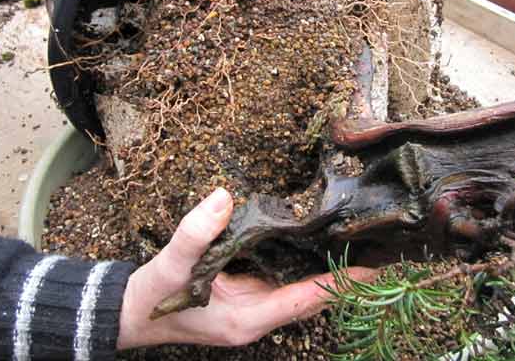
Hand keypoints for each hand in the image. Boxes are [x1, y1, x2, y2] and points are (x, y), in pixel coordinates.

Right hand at [116, 188, 376, 349]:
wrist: (133, 312)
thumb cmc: (154, 293)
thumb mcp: (171, 262)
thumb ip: (195, 232)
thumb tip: (224, 196)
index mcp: (247, 318)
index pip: (305, 300)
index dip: (340, 283)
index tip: (373, 266)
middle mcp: (260, 318)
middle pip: (314, 300)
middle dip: (347, 278)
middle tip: (381, 249)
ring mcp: (257, 310)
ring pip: (304, 293)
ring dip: (331, 273)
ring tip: (363, 244)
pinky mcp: (251, 297)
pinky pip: (289, 284)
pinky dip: (308, 267)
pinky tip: (320, 243)